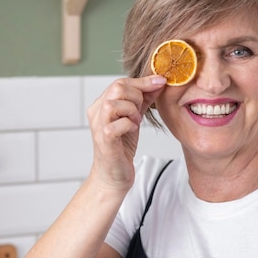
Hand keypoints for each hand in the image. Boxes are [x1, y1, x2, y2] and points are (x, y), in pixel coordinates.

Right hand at [87, 75, 165, 191]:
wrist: (113, 176)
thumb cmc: (121, 148)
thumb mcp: (134, 118)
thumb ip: (143, 100)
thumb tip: (158, 82)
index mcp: (101, 105)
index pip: (120, 82)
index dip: (143, 81)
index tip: (161, 81)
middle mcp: (96, 113)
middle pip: (117, 87)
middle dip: (137, 97)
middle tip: (140, 113)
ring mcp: (99, 126)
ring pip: (115, 103)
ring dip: (132, 111)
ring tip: (134, 123)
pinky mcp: (104, 140)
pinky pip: (118, 124)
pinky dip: (129, 125)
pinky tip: (132, 131)